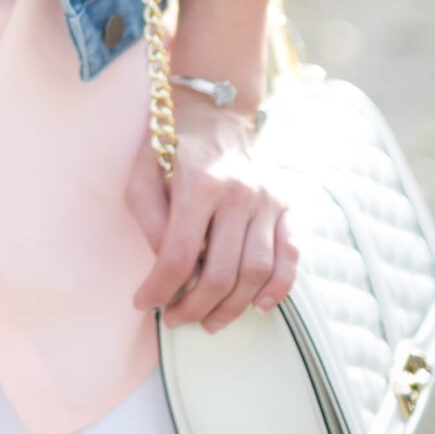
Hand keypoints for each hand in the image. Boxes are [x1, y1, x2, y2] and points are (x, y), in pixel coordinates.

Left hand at [128, 96, 297, 329]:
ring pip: (257, 272)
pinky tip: (259, 306)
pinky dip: (279, 287)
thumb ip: (150, 219)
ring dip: (232, 307)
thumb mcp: (143, 173)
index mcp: (199, 183)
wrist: (217, 112)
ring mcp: (268, 200)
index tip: (144, 303)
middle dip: (194, 307)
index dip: (159, 288)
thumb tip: (163, 268)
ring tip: (209, 321)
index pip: (179, 255)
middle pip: (221, 272)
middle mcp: (239, 193)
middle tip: (175, 319)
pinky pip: (291, 256)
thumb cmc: (171, 146)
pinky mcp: (288, 205)